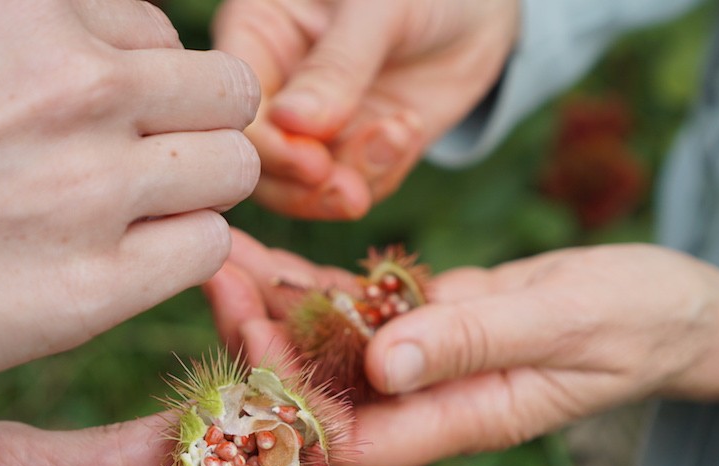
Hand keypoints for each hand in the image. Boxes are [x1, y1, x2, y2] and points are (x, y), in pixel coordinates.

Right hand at [0, 0, 260, 407]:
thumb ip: (56, 44)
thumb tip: (152, 56)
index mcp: (32, 13)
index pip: (164, 31)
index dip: (144, 80)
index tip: (99, 116)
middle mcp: (78, 87)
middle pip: (228, 94)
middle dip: (196, 127)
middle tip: (145, 162)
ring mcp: (96, 187)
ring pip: (234, 169)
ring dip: (197, 192)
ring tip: (130, 211)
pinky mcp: (104, 281)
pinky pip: (211, 246)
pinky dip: (180, 254)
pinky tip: (123, 259)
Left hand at [206, 236, 718, 465]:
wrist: (668, 309)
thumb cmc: (634, 321)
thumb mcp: (564, 325)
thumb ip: (476, 343)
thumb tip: (381, 365)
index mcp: (459, 422)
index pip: (353, 431)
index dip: (294, 395)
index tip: (251, 334)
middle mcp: (428, 402)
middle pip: (324, 389)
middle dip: (264, 341)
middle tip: (216, 277)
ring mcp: (424, 363)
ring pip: (331, 345)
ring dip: (275, 304)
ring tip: (223, 252)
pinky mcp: (427, 322)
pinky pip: (359, 308)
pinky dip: (315, 282)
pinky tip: (269, 249)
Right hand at [212, 0, 517, 218]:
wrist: (479, 7)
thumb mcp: (378, 8)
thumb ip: (337, 66)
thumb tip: (293, 124)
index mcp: (258, 34)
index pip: (238, 107)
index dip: (268, 147)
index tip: (312, 163)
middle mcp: (278, 85)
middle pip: (261, 162)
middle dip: (305, 188)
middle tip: (351, 193)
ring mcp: (316, 124)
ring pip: (305, 186)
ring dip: (351, 182)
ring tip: (397, 138)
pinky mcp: (356, 149)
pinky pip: (355, 185)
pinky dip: (382, 173)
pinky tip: (408, 128)